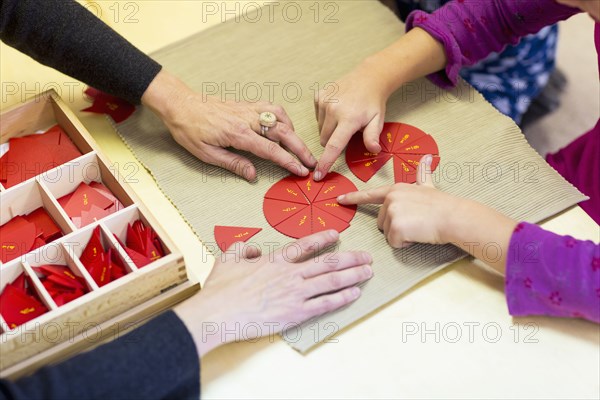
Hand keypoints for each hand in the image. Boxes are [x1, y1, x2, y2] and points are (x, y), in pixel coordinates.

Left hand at [142, 71, 316, 180]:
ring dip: (294, 132)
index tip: (301, 170)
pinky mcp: (247, 104)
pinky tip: (285, 127)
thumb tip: (253, 175)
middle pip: (283, 132)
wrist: (180, 104)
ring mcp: (248, 109)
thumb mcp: (206, 154)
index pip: (271, 150)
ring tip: (299, 146)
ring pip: (280, 117)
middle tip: (311, 161)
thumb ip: (233, 164)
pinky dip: (283, 117)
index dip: (288, 161)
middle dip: (300, 148)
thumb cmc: (189, 131)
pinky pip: (272, 108)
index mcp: (238, 134)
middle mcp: (247, 119)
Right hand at [174, 230, 372, 355]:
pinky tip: (355, 293)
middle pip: (327, 263)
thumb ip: (242, 248)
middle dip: (350, 258)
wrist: (218, 313)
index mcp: (275, 260)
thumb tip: (253, 248)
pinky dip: (342, 297)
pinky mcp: (296, 313)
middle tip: (367, 256)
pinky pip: (325, 303)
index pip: (305, 245)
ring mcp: (295, 293)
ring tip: (368, 271)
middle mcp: (290, 274)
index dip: (323, 238)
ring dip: (353, 275)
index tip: (336, 234)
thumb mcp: (227, 258)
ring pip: (331, 280)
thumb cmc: (221, 288)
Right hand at [313, 59, 389, 180]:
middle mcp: (333, 110)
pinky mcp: (319, 96)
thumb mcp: (378, 121)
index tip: (317, 175)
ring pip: (320, 129)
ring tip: (343, 118)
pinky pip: (317, 116)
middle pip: (325, 139)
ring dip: (329, 129)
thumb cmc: (373, 102)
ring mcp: (324, 101)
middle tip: (347, 131)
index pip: (333, 146)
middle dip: (333, 141)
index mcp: (348, 119)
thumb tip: (373, 151)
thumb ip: (372, 137)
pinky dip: (324, 118)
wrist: (369, 77)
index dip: (325, 163)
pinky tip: (336, 110)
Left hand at [338, 154, 516, 271]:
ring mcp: (392, 212)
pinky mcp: (396, 227)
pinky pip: (394, 243)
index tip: (339, 199)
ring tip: (418, 227)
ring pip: (387, 234)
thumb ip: (422, 173)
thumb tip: (427, 156)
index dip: (353, 198)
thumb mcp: (428, 185)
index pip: (370, 195)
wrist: (453, 216)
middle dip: (396, 226)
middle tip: (415, 222)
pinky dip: (405, 243)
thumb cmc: (441, 204)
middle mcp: (390, 198)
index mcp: (394, 190)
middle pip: (381, 222)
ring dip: (401, 235)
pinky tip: (418, 234)